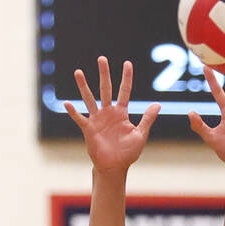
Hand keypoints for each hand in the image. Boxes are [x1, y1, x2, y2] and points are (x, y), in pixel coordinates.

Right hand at [65, 57, 159, 174]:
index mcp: (121, 113)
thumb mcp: (140, 134)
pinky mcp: (88, 129)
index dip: (126, 78)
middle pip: (106, 89)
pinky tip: (67, 103)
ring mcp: (97, 119)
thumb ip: (147, 119)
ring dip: (84, 86)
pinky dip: (73, 111)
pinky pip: (79, 118)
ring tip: (78, 72)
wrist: (115, 167)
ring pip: (90, 99)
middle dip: (104, 74)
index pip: (124, 91)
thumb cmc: (128, 152)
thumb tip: (157, 104)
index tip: (127, 63)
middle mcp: (108, 113)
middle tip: (102, 58)